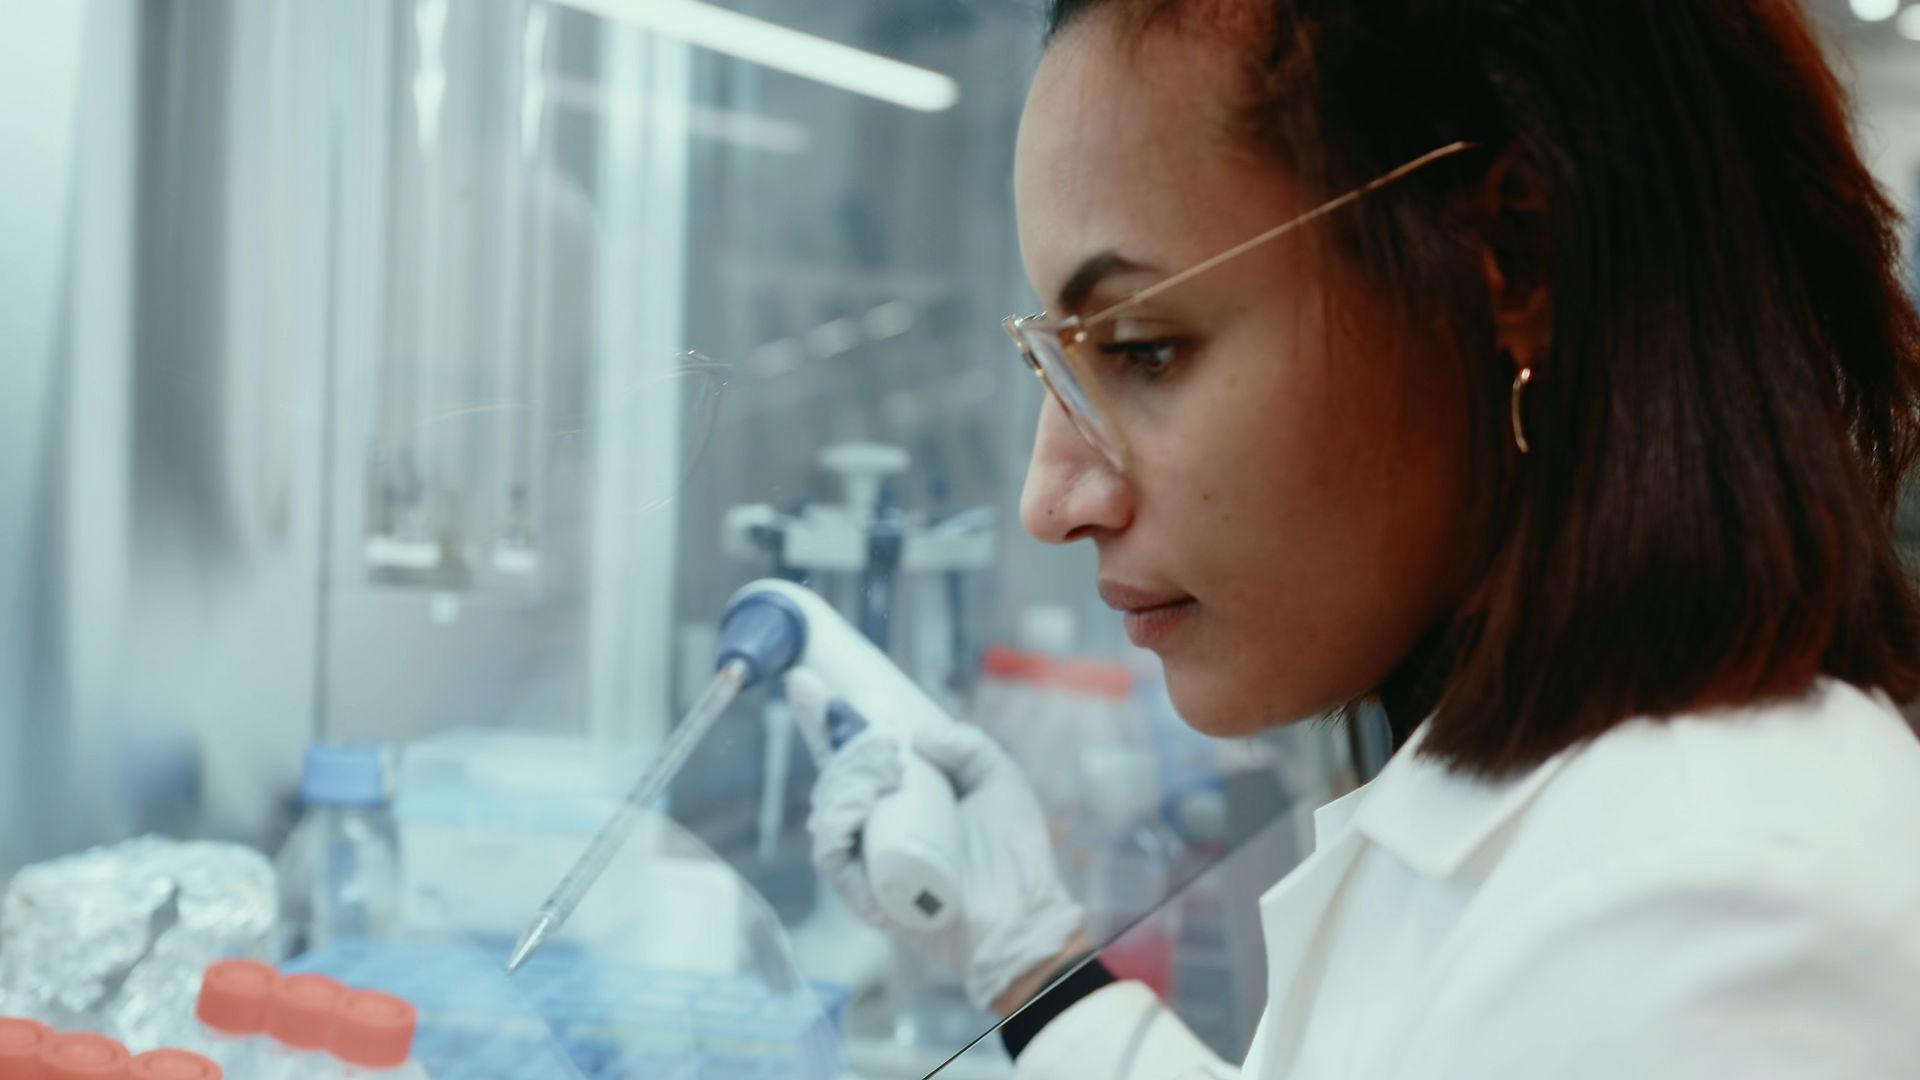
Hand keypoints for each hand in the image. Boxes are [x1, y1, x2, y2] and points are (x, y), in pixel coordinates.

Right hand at [804, 706, 1086, 1011]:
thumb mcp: (999, 780)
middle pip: (835, 774)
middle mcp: (879, 824)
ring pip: (829, 809)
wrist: (1024, 914)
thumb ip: (968, 745)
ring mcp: (868, 858)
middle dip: (832, 738)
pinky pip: (832, 855)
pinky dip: (836, 826)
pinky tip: (853, 807)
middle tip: (845, 716)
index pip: (856, 753)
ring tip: (871, 770)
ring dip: (841, 779)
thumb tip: (920, 733)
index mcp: (904, 796)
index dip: (827, 719)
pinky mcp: (865, 893)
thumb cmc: (1015, 853)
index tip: (808, 681)